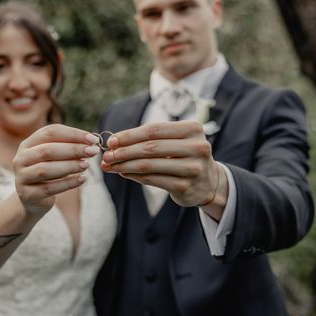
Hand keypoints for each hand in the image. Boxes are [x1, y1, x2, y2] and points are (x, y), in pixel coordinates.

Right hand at [13, 124, 100, 213]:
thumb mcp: (55, 157)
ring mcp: (21, 177)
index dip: (73, 134)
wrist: (33, 199)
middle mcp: (21, 158)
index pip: (50, 132)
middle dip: (73, 150)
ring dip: (69, 166)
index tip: (93, 139)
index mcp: (28, 144)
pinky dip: (68, 183)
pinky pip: (49, 188)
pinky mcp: (27, 194)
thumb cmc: (49, 172)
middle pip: (47, 150)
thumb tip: (92, 141)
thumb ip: (69, 147)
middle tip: (92, 151)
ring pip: (45, 169)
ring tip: (86, 165)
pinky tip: (82, 179)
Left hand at [101, 121, 227, 216]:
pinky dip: (134, 176)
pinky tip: (123, 173)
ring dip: (125, 165)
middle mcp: (197, 147)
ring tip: (110, 165)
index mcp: (193, 129)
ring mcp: (193, 168)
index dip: (130, 135)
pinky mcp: (185, 187)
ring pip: (149, 165)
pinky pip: (152, 180)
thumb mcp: (175, 140)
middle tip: (107, 155)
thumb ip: (149, 139)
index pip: (155, 130)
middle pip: (151, 147)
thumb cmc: (184, 155)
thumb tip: (114, 143)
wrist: (208, 182)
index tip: (112, 141)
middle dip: (124, 151)